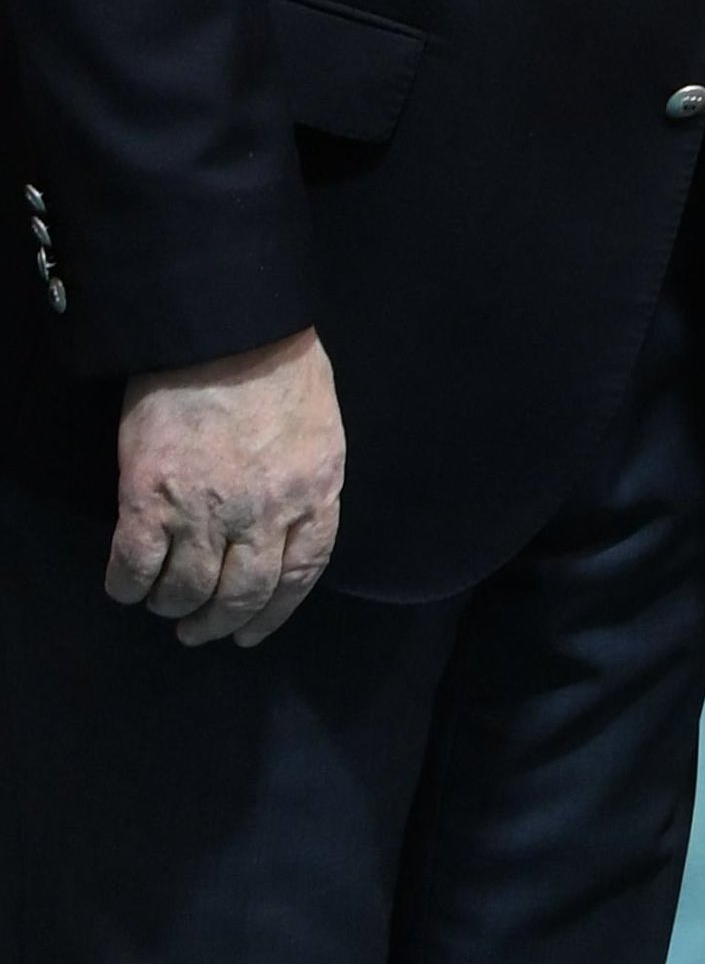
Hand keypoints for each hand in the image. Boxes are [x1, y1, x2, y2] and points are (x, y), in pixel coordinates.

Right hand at [109, 329, 344, 647]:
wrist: (225, 330)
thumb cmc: (280, 364)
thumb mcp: (319, 428)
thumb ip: (306, 480)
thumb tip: (285, 522)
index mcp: (315, 491)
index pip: (302, 573)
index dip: (274, 612)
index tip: (250, 633)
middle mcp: (265, 513)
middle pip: (243, 594)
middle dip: (219, 623)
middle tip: (198, 632)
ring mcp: (207, 511)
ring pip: (187, 590)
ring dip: (173, 607)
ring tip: (165, 606)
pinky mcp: (151, 501)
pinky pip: (135, 567)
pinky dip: (128, 587)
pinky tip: (126, 587)